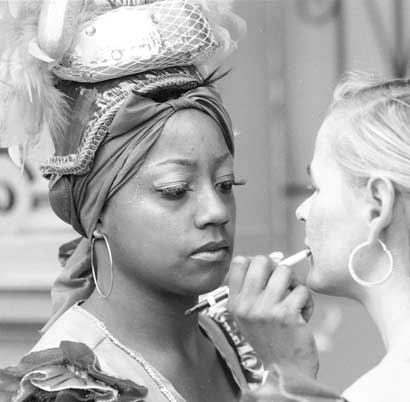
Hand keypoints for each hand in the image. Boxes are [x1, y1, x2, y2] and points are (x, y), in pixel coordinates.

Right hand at [227, 255, 318, 377]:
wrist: (284, 372)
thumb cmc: (270, 341)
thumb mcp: (249, 315)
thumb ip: (254, 288)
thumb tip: (273, 259)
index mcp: (234, 303)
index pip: (239, 262)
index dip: (256, 263)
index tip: (266, 274)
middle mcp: (246, 305)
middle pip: (261, 260)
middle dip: (276, 267)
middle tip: (282, 283)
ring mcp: (265, 309)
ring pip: (285, 271)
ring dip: (294, 283)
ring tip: (293, 299)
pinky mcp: (287, 314)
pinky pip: (302, 290)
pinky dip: (307, 301)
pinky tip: (302, 314)